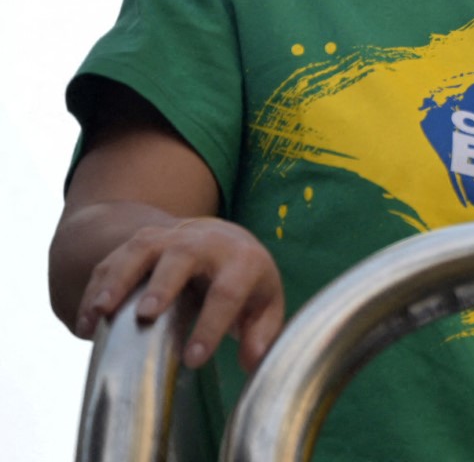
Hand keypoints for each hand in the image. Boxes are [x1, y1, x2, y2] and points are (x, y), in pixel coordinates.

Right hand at [73, 216, 285, 370]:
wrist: (220, 238)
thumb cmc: (244, 281)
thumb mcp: (263, 304)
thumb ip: (261, 333)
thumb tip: (253, 361)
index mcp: (242, 260)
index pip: (228, 291)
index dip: (211, 325)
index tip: (194, 359)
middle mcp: (205, 242)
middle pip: (183, 257)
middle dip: (164, 285)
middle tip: (146, 315)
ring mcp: (170, 237)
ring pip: (142, 250)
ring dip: (120, 279)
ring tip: (101, 312)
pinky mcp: (141, 241)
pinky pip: (114, 260)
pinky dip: (96, 288)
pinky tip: (86, 320)